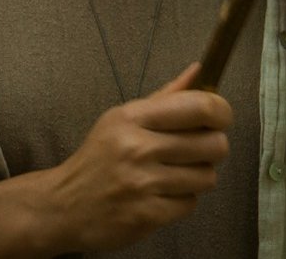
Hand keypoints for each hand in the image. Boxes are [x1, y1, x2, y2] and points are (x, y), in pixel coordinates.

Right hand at [42, 63, 232, 252]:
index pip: (199, 106)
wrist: (63, 205)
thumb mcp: (123, 119)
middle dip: (213, 148)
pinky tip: (163, 194)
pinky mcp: (146, 215)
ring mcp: (142, 183)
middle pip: (213, 144)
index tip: (220, 119)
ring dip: (198, 176)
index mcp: (133, 117)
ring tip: (176, 174)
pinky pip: (191, 204)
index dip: (222, 112)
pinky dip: (182, 200)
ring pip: (207, 177)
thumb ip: (165, 97)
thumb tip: (199, 71)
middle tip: (197, 151)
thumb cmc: (99, 158)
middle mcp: (137, 148)